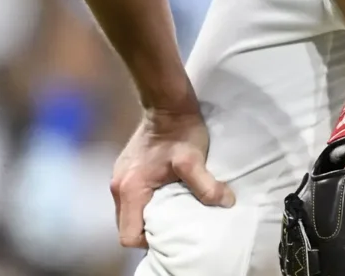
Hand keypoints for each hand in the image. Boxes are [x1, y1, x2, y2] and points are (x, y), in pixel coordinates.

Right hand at [111, 107, 234, 247]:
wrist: (167, 104)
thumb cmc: (179, 131)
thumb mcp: (194, 159)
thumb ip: (206, 186)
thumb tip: (226, 203)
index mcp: (130, 189)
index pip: (128, 235)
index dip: (149, 240)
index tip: (170, 234)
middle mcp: (118, 186)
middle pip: (126, 226)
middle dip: (148, 231)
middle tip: (174, 226)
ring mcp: (119, 177)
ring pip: (129, 213)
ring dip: (147, 216)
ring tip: (172, 212)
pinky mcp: (126, 170)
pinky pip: (132, 199)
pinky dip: (145, 203)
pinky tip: (165, 196)